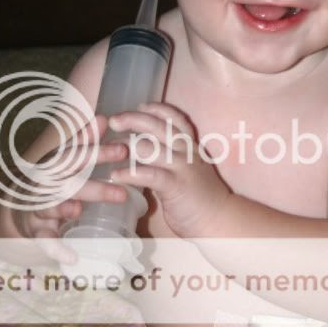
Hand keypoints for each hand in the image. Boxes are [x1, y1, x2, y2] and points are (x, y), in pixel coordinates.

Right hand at [11, 115, 130, 262]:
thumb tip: (105, 117)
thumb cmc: (51, 180)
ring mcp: (38, 208)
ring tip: (78, 210)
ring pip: (50, 208)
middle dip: (93, 186)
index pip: (75, 156)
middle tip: (123, 192)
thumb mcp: (65, 159)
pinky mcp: (36, 231)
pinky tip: (71, 258)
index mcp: (54, 165)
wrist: (18, 206)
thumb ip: (84, 140)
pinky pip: (45, 241)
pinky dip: (56, 249)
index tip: (123, 151)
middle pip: (66, 183)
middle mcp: (44, 184)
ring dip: (63, 208)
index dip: (98, 152)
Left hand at [106, 102, 231, 237]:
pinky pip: (148, 174)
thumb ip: (171, 156)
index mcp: (190, 146)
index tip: (140, 106)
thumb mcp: (190, 168)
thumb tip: (144, 147)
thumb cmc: (201, 197)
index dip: (156, 110)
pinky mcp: (176, 186)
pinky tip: (116, 175)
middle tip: (113, 121)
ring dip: (126, 147)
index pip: (175, 118)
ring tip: (108, 150)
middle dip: (133, 120)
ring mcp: (182, 167)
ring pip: (150, 147)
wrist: (219, 220)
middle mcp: (187, 151)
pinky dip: (129, 173)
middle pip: (158, 127)